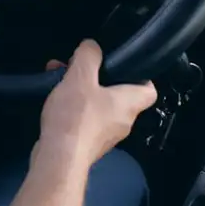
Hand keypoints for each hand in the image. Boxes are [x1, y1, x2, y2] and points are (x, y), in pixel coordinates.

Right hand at [36, 40, 156, 168]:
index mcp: (129, 104)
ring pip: (98, 106)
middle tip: (81, 67)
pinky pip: (84, 120)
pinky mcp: (87, 145)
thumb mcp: (80, 77)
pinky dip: (72, 108)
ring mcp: (105, 136)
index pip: (149, 90)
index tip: (124, 65)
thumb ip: (88, 56)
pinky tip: (54, 100)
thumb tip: (92, 46)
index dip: (141, 75)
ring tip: (60, 78)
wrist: (58, 160)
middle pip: (118, 95)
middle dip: (98, 79)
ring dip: (81, 91)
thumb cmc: (76, 117)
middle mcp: (122, 121)